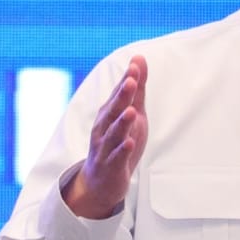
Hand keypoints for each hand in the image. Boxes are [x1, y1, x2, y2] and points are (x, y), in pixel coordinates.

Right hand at [63, 56, 147, 218]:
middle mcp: (104, 128)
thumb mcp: (131, 113)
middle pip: (113, 110)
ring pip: (114, 133)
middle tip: (131, 81)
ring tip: (132, 111)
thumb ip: (136, 89)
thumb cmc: (117, 142)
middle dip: (121, 96)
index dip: (127, 81)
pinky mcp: (111, 166)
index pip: (118, 95)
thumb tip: (139, 58)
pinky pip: (116, 157)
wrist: (100, 181)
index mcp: (108, 114)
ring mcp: (105, 148)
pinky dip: (122, 150)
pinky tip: (129, 142)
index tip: (135, 66)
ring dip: (122, 122)